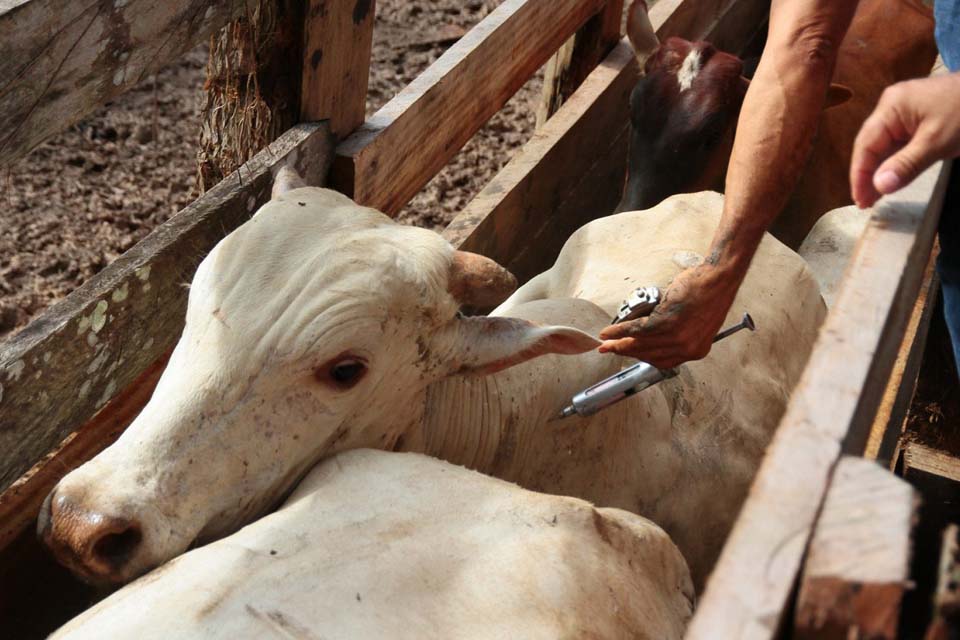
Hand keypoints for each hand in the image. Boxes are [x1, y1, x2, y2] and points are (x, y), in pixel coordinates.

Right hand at [598, 263, 739, 368]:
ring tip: (606, 341)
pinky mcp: (667, 323)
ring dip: (618, 343)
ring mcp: (677, 337)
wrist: (719, 278)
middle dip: (625, 352)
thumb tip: (649, 333)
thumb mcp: (695, 322)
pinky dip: (621, 331)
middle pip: (648, 355)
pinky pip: (638, 330)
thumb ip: (676, 333)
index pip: (662, 360)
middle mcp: (687, 348)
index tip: (627, 353)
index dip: (640, 357)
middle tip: (609, 349)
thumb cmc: (709, 293)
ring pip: (640, 344)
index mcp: (694, 350)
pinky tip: (611, 331)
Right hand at [851, 72, 959, 207]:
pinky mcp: (918, 120)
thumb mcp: (937, 141)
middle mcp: (892, 108)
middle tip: (866, 203)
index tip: (860, 201)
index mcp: (891, 106)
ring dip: (882, 171)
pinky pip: (900, 144)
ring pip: (886, 146)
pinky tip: (893, 178)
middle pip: (872, 145)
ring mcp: (905, 113)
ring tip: (876, 197)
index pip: (866, 145)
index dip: (860, 175)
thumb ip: (906, 165)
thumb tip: (879, 187)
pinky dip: (896, 162)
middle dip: (868, 175)